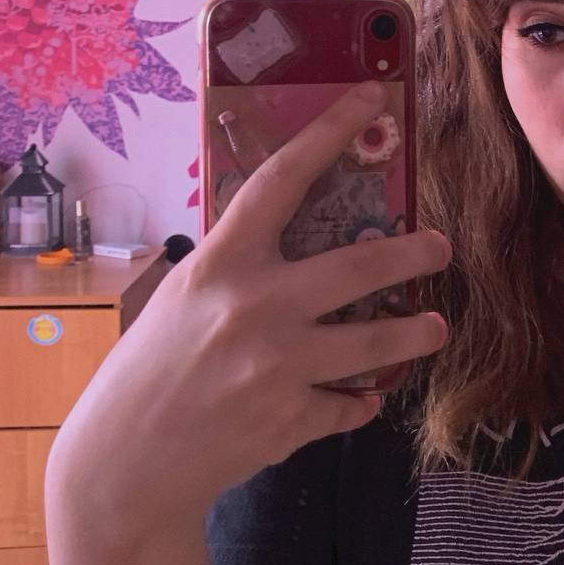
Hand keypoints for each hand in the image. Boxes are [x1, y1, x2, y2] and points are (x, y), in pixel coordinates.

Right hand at [46, 82, 450, 542]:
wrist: (123, 466)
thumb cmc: (151, 367)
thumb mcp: (185, 295)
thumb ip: (242, 264)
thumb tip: (304, 228)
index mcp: (221, 265)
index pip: (282, 179)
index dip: (329, 131)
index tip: (372, 98)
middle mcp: (254, 309)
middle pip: (361, 265)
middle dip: (415, 253)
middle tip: (440, 247)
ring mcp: (277, 368)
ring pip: (377, 343)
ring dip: (416, 333)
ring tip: (434, 327)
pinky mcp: (291, 421)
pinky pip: (350, 405)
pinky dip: (357, 402)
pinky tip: (359, 398)